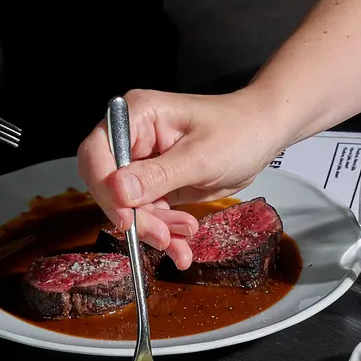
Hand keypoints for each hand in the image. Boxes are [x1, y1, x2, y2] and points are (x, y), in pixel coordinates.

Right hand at [76, 88, 288, 266]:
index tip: (125, 217)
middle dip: (135, 216)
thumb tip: (118, 191)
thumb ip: (159, 175)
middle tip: (162, 237)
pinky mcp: (156, 185)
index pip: (97, 153)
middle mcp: (133, 139)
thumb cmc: (238, 131)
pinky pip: (150, 214)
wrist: (262, 137)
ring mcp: (143, 164)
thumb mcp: (201, 156)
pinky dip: (165, 231)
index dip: (105, 188)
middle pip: (110, 186)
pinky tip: (183, 245)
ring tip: (184, 238)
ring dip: (154, 229)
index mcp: (138, 116)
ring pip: (130, 207)